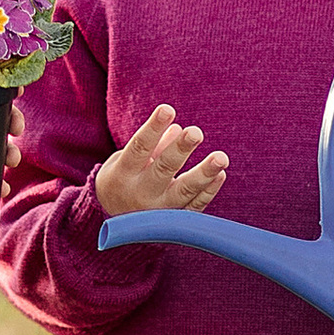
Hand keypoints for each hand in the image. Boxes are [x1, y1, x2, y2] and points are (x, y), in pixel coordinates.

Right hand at [95, 103, 229, 219]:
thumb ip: (152, 146)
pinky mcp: (172, 225)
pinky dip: (208, 192)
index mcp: (123, 174)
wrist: (112, 225)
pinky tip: (220, 175)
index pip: (139, 147)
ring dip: (204, 173)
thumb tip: (178, 129)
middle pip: (163, 169)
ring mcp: (158, 211)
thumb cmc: (122, 181)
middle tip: (196, 132)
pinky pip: (194, 208)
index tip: (167, 109)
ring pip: (184, 191)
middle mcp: (140, 193)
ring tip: (221, 158)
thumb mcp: (125, 161)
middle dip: (180, 150)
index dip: (153, 128)